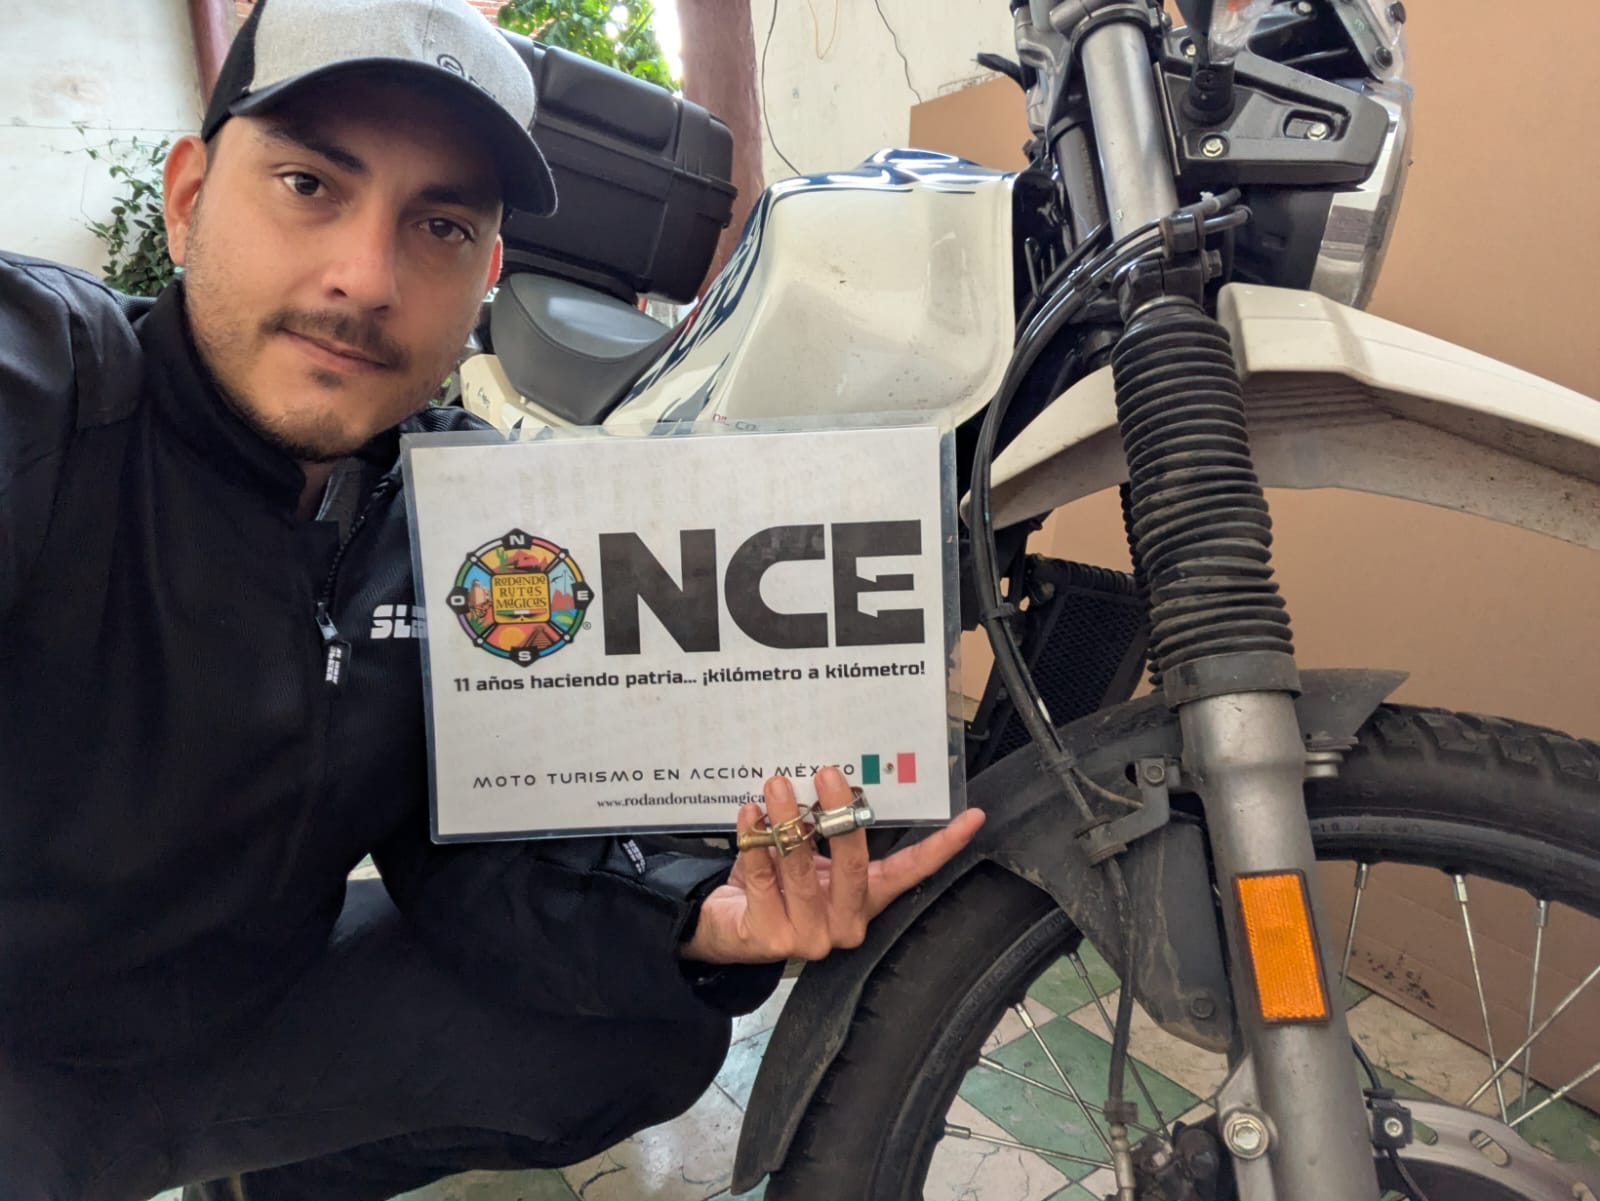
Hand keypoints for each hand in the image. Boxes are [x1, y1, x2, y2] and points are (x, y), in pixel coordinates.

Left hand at [680, 765, 984, 964]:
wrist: (728, 929)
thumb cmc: (776, 886)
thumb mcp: (811, 859)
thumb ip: (823, 832)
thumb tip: (832, 778)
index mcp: (864, 900)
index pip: (911, 872)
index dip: (942, 846)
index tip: (971, 817)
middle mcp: (844, 923)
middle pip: (854, 865)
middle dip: (841, 815)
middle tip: (828, 774)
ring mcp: (809, 936)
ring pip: (802, 868)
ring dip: (788, 820)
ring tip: (778, 784)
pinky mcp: (769, 938)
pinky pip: (764, 879)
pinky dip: (755, 841)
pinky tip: (750, 815)